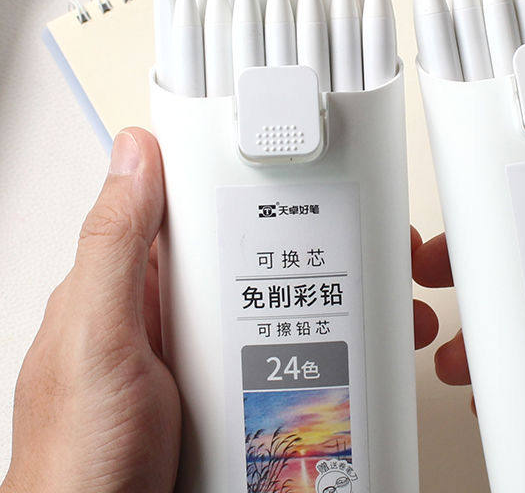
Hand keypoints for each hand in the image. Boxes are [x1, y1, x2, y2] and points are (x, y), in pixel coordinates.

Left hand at [1, 129, 438, 492]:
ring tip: (358, 302)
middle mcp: (165, 314)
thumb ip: (114, 245)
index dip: (235, 181)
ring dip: (310, 300)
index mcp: (128, 285)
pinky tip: (334, 353)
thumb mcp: (97, 339)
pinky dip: (306, 348)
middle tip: (351, 244)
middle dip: (296, 245)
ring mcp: (197, 354)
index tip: (291, 169)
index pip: (187, 208)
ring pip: (263, 304)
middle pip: (240, 256)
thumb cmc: (79, 460)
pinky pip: (272, 353)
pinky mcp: (223, 392)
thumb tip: (134, 152)